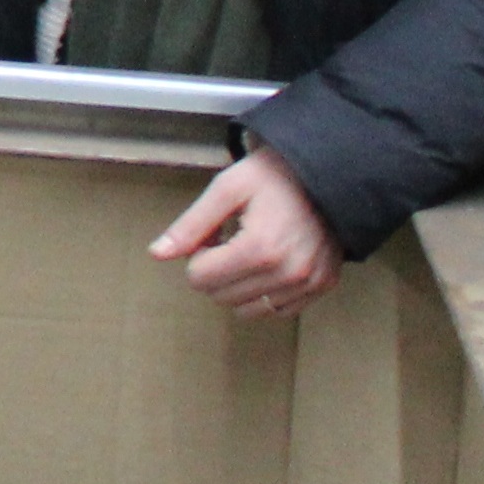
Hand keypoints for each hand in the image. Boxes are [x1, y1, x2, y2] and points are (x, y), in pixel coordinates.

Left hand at [152, 149, 342, 318]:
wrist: (327, 173)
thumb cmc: (272, 177)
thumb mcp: (226, 189)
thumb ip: (190, 225)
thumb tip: (157, 254)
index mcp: (259, 249)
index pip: (200, 279)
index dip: (198, 254)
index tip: (214, 233)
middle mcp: (287, 274)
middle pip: (220, 296)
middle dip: (215, 270)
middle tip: (230, 240)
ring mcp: (308, 284)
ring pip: (247, 310)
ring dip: (237, 286)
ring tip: (249, 252)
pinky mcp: (322, 287)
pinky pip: (278, 311)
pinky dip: (264, 294)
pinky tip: (268, 265)